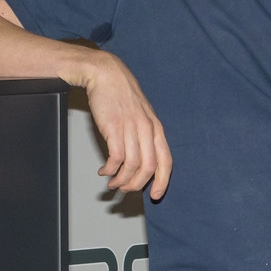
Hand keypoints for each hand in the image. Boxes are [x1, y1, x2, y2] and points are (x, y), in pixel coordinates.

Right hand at [65, 51, 171, 199]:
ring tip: (112, 183)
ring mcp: (130, 128)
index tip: (155, 196)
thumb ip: (144, 134)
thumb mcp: (141, 113)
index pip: (166, 161)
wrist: (105, 74)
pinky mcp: (113, 128)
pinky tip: (104, 170)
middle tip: (125, 190)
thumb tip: (140, 159)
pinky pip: (115, 158)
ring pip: (132, 166)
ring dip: (121, 180)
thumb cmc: (121, 93)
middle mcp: (146, 129)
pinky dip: (110, 169)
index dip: (162, 182)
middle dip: (137, 185)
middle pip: (148, 168)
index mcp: (156, 127)